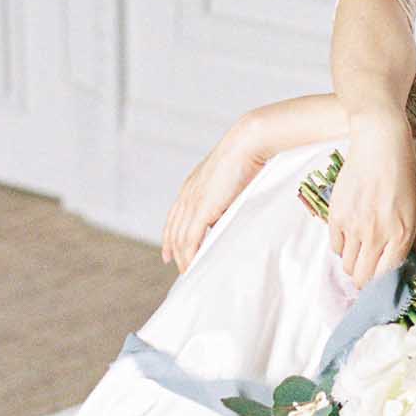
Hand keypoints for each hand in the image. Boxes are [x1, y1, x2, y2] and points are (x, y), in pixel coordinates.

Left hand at [160, 119, 271, 273]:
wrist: (247, 144)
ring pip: (179, 238)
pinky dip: (189, 254)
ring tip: (189, 272)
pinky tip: (192, 264)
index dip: (170, 237)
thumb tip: (227, 218)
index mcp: (192, 186)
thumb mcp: (230, 182)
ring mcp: (192, 201)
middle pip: (173, 231)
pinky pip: (190, 239)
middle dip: (175, 252)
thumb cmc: (246, 159)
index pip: (174, 217)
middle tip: (181, 269)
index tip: (168, 253)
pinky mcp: (201, 208)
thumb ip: (224, 201)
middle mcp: (187, 194)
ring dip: (183, 257)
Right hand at [327, 108, 415, 287]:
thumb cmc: (403, 172)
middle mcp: (376, 235)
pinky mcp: (336, 216)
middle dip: (367, 282)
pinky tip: (351, 238)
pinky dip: (342, 248)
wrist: (379, 144)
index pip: (387, 277)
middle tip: (370, 273)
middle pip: (364, 278)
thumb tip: (414, 256)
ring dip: (354, 265)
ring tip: (361, 255)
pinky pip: (335, 247)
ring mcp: (354, 227)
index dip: (384, 285)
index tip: (383, 283)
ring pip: (348, 266)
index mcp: (401, 234)